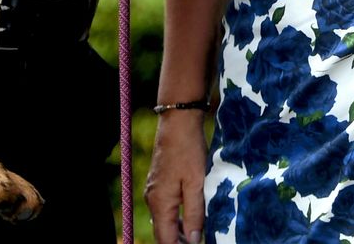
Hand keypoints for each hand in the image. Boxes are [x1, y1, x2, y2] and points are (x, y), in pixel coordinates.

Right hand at [145, 108, 211, 243]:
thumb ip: (195, 214)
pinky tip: (192, 217)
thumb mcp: (196, 183)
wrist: (178, 122)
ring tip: (199, 235)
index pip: (166, 239)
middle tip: (200, 242)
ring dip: (180, 231)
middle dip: (180, 242)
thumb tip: (194, 241)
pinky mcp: (159, 184)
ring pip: (165, 221)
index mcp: (160, 204)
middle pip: (163, 233)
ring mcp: (154, 191)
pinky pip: (166, 209)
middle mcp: (153, 200)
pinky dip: (178, 217)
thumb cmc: (189, 151)